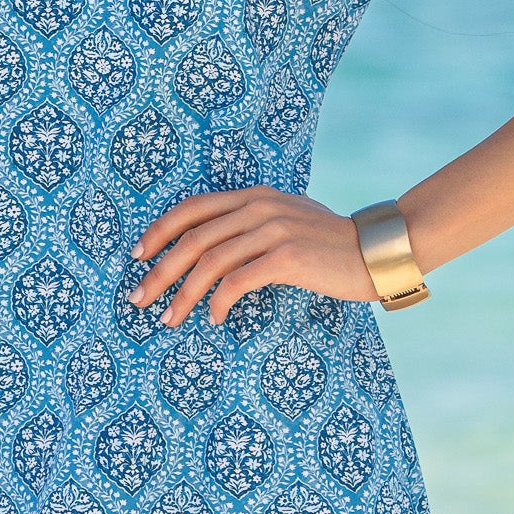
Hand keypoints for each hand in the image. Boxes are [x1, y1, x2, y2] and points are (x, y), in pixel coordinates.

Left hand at [129, 187, 378, 327]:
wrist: (376, 250)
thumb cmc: (330, 242)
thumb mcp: (288, 218)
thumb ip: (253, 223)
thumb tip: (213, 249)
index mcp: (253, 195)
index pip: (192, 208)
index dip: (159, 231)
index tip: (137, 256)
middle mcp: (258, 206)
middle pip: (192, 239)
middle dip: (159, 271)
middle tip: (138, 298)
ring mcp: (272, 230)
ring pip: (209, 263)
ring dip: (183, 295)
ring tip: (169, 319)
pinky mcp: (286, 257)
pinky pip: (237, 282)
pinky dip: (219, 302)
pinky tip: (215, 318)